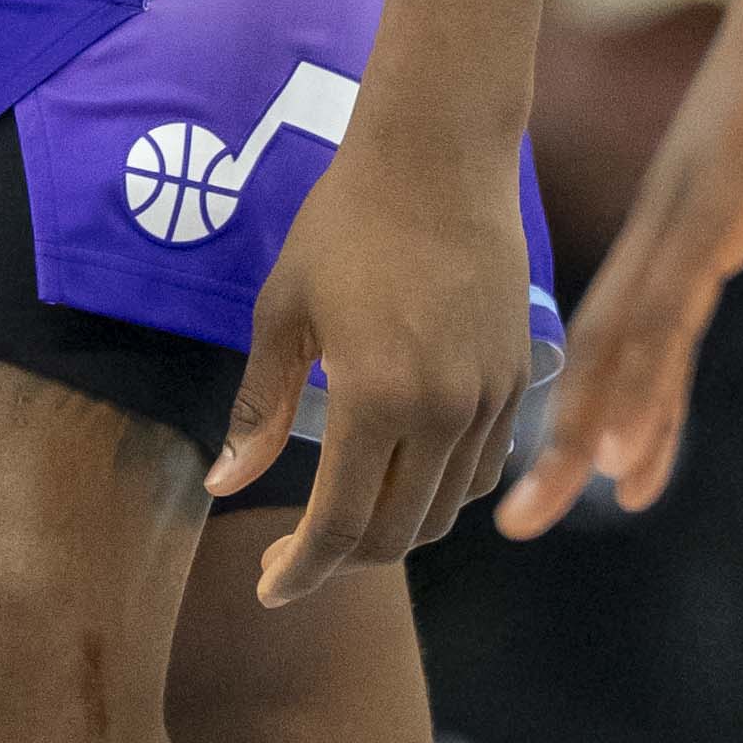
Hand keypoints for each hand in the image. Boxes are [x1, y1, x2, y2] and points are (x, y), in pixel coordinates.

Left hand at [210, 128, 531, 605]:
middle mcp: (442, 411)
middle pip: (397, 533)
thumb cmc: (346, 221)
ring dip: (395, 529)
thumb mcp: (283, 311)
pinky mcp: (519, 377)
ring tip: (349, 513)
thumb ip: (258, 407)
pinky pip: (483, 467)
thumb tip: (223, 484)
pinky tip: (406, 470)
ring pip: (446, 509)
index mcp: (374, 397)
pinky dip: (443, 490)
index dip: (301, 571)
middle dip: (342, 558)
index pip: (339, 526)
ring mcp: (490, 397)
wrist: (440, 153)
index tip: (270, 589)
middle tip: (296, 551)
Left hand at [495, 0, 742, 536]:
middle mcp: (673, 225)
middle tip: (518, 517)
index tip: (608, 478)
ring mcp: (688, 218)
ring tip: (547, 503)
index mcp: (699, 218)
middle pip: (606, 350)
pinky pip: (665, 312)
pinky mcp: (714, 210)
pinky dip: (636, 381)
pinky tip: (614, 443)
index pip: (646, 332)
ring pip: (620, 345)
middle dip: (566, 438)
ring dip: (584, 428)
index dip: (625, 406)